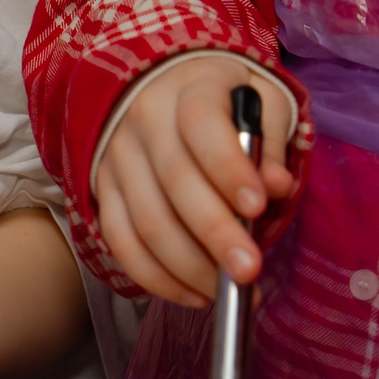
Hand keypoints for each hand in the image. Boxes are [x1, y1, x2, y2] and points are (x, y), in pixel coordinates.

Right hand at [91, 54, 295, 305]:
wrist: (157, 84)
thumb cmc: (223, 99)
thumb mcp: (261, 100)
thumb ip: (271, 141)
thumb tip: (277, 185)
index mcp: (189, 89)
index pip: (202, 124)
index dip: (227, 167)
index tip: (257, 206)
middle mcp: (145, 120)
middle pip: (174, 181)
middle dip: (214, 233)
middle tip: (249, 270)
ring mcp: (117, 157)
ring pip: (146, 221)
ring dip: (188, 267)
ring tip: (229, 292)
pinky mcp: (102, 190)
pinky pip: (121, 242)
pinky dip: (156, 278)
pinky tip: (194, 294)